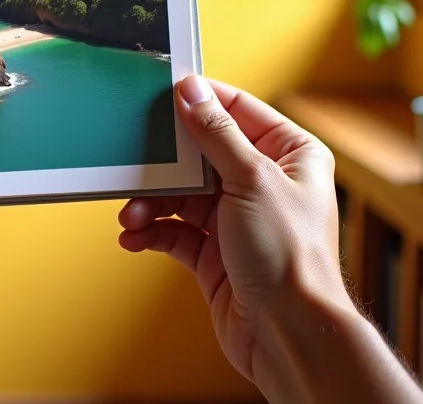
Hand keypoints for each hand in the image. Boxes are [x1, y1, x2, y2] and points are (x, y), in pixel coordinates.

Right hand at [117, 75, 347, 382]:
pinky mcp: (214, 252)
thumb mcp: (251, 179)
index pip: (239, 110)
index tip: (161, 93)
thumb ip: (216, 133)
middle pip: (200, 154)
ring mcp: (237, 218)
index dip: (200, 100)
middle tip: (134, 160)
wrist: (288, 332)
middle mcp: (264, 182)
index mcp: (290, 155)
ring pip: (180, 195)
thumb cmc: (290, 256)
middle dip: (164, 163)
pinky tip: (134, 236)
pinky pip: (174, 231)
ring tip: (132, 215)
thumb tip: (191, 90)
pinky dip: (151, 232)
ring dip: (150, 204)